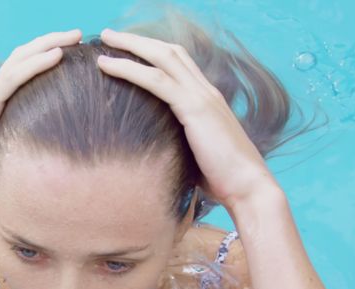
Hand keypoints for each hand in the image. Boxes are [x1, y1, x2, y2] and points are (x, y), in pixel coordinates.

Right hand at [0, 29, 82, 205]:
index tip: (72, 50)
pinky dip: (36, 64)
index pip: (22, 69)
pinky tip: (56, 56)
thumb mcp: (9, 154)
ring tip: (73, 37)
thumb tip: (55, 155)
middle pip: (23, 57)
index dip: (44, 55)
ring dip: (48, 45)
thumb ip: (25, 144)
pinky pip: (13, 79)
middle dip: (51, 41)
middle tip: (78, 34)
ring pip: (19, 61)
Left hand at [96, 29, 277, 205]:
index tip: (129, 50)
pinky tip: (107, 66)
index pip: (180, 63)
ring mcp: (202, 97)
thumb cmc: (224, 181)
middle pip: (170, 51)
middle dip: (138, 40)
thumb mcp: (198, 156)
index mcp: (208, 100)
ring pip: (162, 57)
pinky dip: (129, 69)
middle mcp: (207, 91)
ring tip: (105, 39)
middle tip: (110, 35)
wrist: (248, 188)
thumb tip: (158, 153)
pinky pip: (156, 80)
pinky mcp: (194, 109)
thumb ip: (181, 145)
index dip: (154, 52)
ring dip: (131, 45)